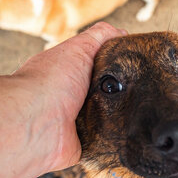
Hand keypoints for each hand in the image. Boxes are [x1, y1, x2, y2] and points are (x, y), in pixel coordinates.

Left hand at [13, 22, 126, 171]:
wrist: (34, 125)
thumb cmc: (49, 84)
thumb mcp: (78, 48)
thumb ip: (99, 37)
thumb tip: (121, 32)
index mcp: (69, 75)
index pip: (101, 69)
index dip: (120, 67)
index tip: (138, 66)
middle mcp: (72, 99)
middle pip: (110, 94)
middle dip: (125, 93)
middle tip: (142, 92)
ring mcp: (78, 124)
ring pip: (112, 119)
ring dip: (123, 117)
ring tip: (138, 113)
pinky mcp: (84, 145)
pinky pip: (108, 143)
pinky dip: (118, 140)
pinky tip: (128, 133)